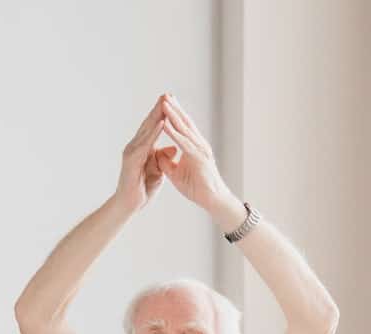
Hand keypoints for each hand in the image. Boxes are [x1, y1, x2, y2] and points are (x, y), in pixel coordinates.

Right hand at [116, 96, 170, 211]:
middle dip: (159, 108)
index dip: (162, 114)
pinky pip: (145, 143)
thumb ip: (164, 158)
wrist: (128, 205)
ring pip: (146, 130)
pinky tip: (161, 123)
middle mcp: (134, 146)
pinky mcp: (132, 160)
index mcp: (141, 148)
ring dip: (156, 115)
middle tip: (167, 93)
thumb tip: (173, 149)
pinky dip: (154, 132)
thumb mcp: (158, 171)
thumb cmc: (142, 190)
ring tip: (165, 102)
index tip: (171, 101)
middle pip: (148, 124)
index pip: (153, 127)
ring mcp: (132, 152)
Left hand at [156, 95, 238, 219]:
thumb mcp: (176, 174)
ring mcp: (200, 149)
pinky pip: (184, 142)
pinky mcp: (199, 157)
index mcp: (193, 146)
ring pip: (184, 128)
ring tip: (163, 103)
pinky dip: (174, 133)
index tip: (163, 104)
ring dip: (173, 115)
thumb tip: (157, 155)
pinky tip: (165, 124)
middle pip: (184, 122)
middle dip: (174, 108)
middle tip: (164, 95)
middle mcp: (199, 144)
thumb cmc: (197, 189)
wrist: (213, 201)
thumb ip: (166, 163)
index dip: (172, 115)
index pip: (182, 127)